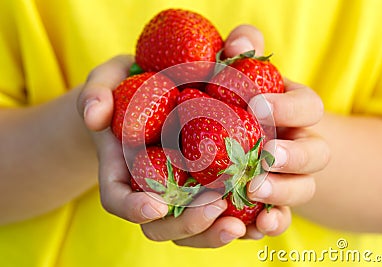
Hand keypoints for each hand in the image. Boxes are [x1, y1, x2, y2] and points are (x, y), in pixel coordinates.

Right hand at [76, 55, 238, 247]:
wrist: (159, 90)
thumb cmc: (129, 87)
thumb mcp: (107, 80)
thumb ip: (96, 92)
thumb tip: (95, 115)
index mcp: (123, 168)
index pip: (118, 199)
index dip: (132, 208)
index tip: (156, 205)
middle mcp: (151, 188)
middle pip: (160, 225)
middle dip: (186, 224)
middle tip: (215, 208)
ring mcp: (180, 191)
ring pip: (193, 229)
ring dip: (215, 232)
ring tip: (245, 223)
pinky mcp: (207, 186)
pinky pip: (222, 213)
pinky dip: (242, 221)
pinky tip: (265, 217)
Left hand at [222, 25, 329, 237]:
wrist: (245, 134)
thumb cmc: (242, 98)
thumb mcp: (245, 69)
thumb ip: (245, 48)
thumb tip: (236, 46)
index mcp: (298, 112)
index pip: (309, 107)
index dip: (288, 108)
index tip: (257, 106)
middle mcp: (302, 146)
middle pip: (316, 155)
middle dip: (294, 157)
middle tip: (266, 156)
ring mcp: (291, 177)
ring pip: (302, 190)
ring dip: (283, 192)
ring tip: (254, 189)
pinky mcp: (274, 202)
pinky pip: (281, 217)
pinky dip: (272, 223)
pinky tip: (254, 225)